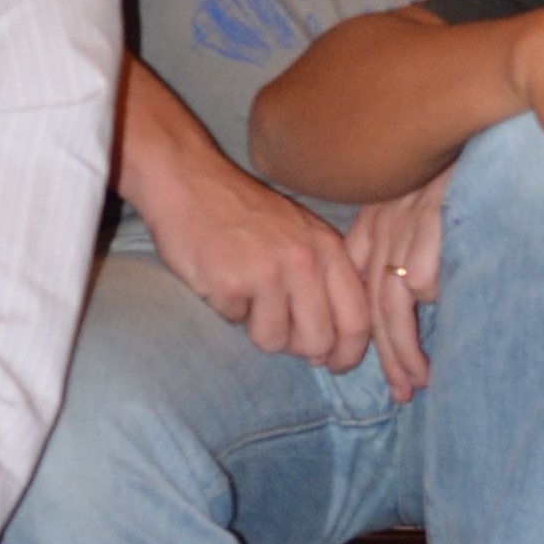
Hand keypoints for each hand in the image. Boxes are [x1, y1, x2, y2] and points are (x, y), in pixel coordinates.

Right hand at [147, 152, 374, 370]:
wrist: (186, 179)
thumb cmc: (242, 211)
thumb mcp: (299, 232)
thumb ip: (323, 280)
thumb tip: (327, 350)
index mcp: (327, 248)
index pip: (357, 318)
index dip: (348, 353)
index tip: (333, 364)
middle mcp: (304, 261)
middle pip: (318, 341)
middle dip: (298, 348)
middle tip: (278, 328)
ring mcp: (267, 274)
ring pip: (275, 341)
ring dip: (257, 327)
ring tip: (244, 291)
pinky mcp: (231, 284)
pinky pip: (235, 324)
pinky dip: (226, 308)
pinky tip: (219, 276)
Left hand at [344, 174, 452, 398]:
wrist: (478, 120)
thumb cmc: (460, 170)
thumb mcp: (421, 205)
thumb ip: (409, 245)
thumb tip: (417, 298)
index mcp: (375, 222)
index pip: (358, 288)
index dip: (365, 332)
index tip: (380, 368)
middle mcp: (383, 223)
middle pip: (372, 303)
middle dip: (386, 353)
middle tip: (402, 391)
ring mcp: (405, 220)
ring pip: (391, 299)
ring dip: (404, 346)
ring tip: (419, 379)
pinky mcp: (432, 214)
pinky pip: (423, 271)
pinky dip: (430, 298)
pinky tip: (446, 322)